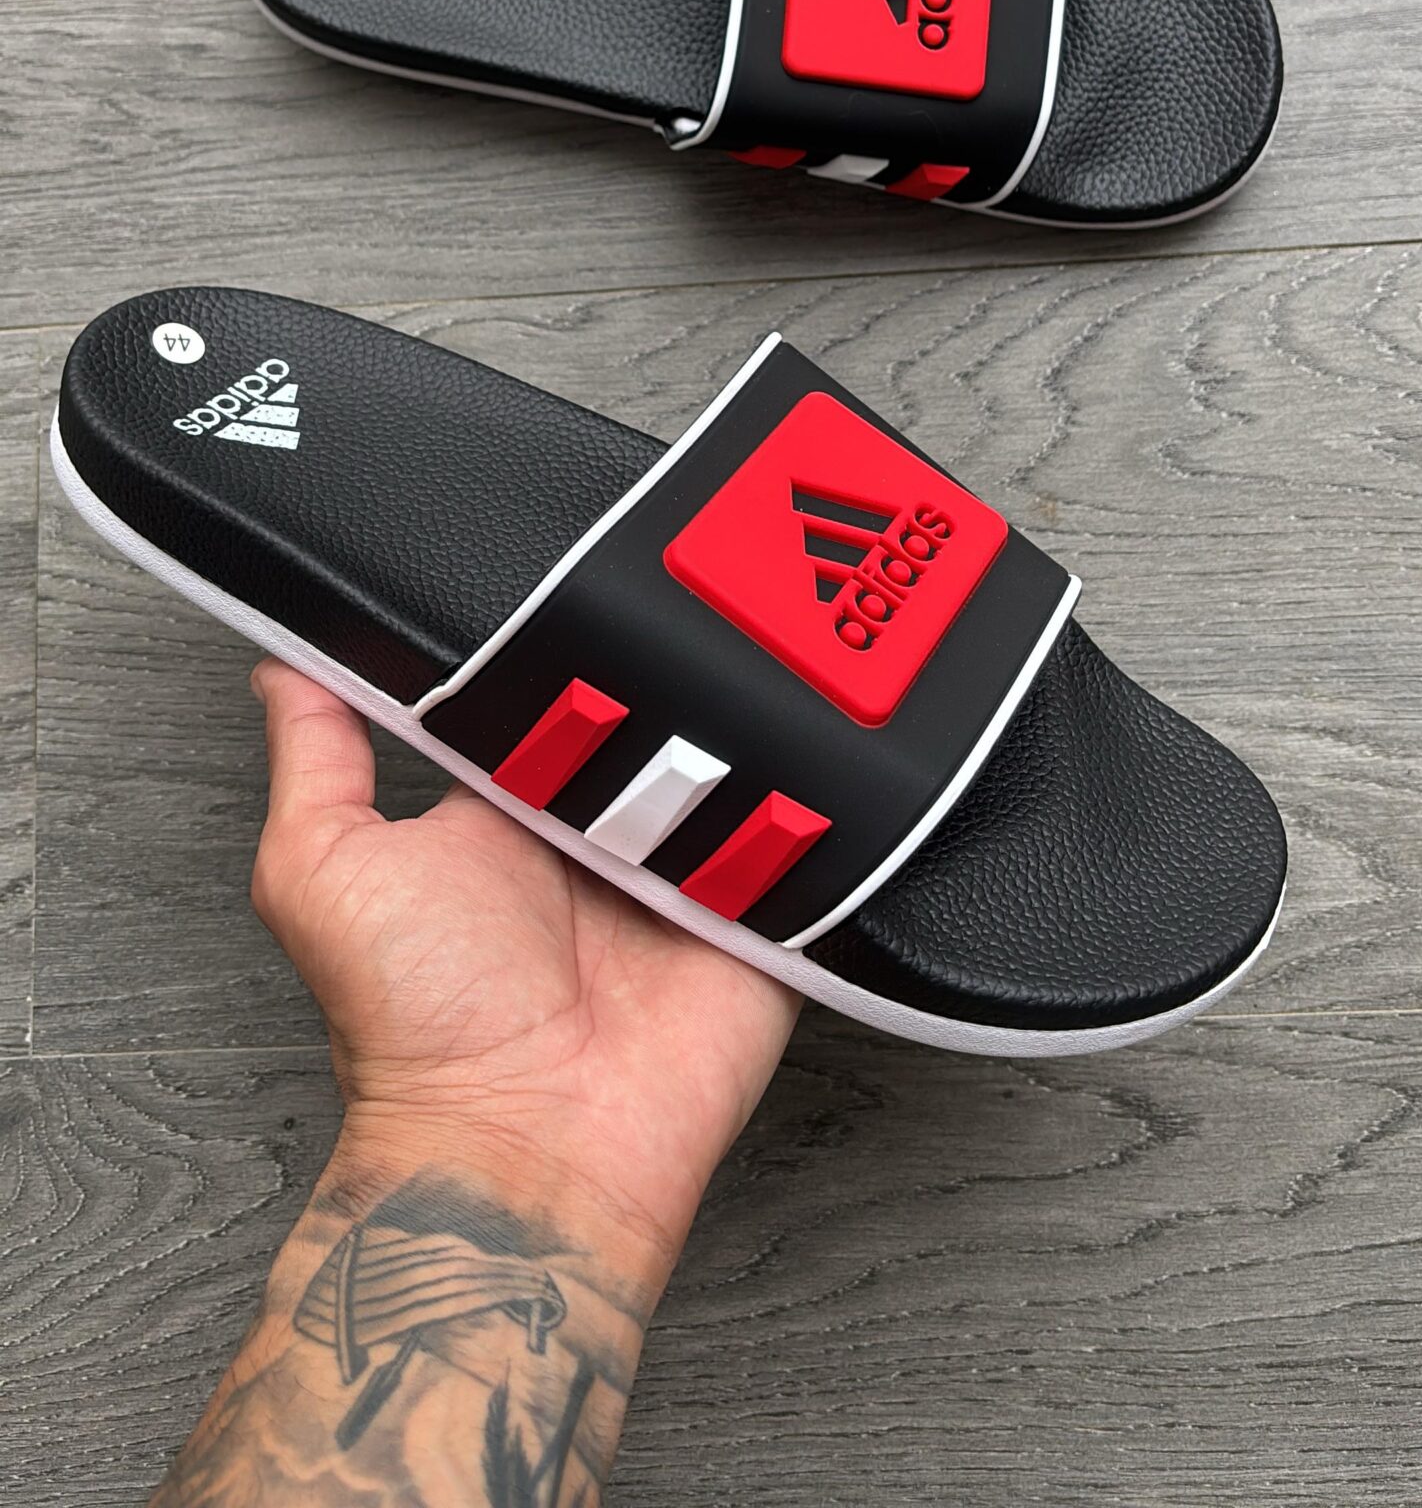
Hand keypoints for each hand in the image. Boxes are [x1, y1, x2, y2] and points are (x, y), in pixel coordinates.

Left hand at [249, 659, 798, 1275]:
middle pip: (650, 709)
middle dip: (653, 682)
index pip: (549, 687)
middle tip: (638, 696)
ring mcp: (685, 871)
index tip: (564, 600)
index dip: (557, 643)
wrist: (527, 1149)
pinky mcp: (760, 918)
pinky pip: (805, 837)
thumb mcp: (323, 868)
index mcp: (508, 803)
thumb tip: (288, 660)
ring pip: (734, 757)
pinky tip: (784, 784)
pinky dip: (804, 808)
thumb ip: (316, 757)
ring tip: (702, 752)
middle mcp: (598, 831)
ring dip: (728, 740)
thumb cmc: (413, 1026)